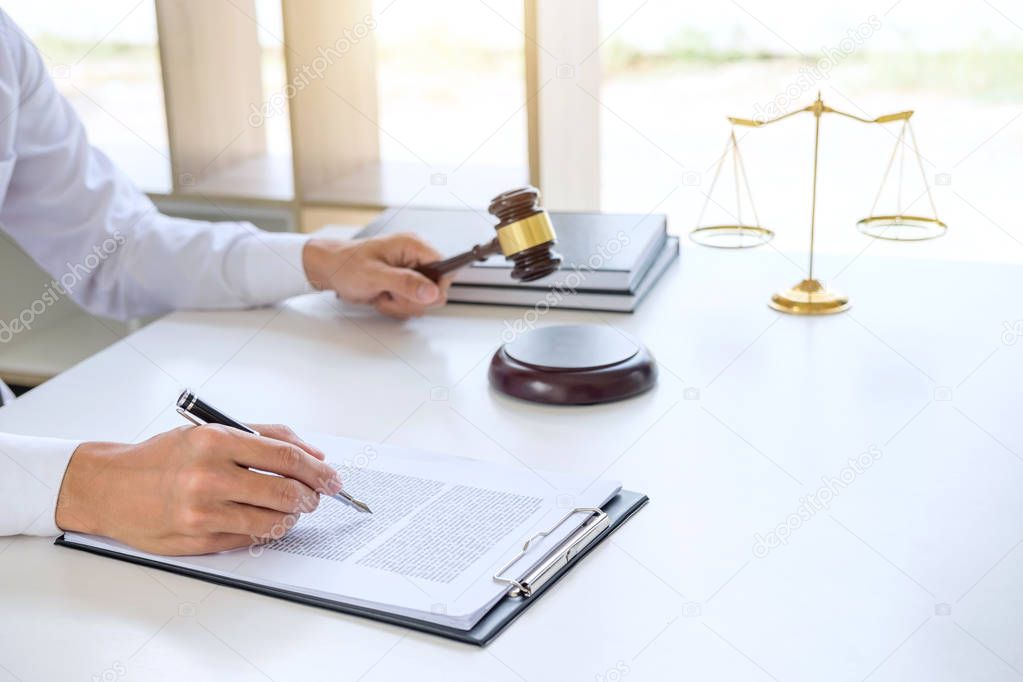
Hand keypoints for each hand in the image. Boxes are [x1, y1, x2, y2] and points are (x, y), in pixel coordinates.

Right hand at [55, 424, 341, 555]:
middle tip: (317, 497)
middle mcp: (208, 476)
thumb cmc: (164, 457)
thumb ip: (265, 437)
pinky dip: (266, 531)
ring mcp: (202, 512)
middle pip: (286, 491)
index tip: (333, 478)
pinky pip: (250, 538)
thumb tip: (315, 456)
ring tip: (292, 510)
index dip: (318, 470)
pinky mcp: (197, 539)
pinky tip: (264, 521)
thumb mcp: (211, 431)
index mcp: (215, 441)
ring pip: (272, 520)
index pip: (286, 457)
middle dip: (311, 496)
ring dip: (292, 517)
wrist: (110, 487)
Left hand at [302, 234, 451, 318]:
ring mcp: (410, 272)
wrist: (329, 270)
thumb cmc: (345, 264)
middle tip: (390, 293)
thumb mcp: (375, 275)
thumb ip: (406, 283)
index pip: (445, 268)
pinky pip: (412, 303)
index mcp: (413, 245)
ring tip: (382, 293)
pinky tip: (381, 297)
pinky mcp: (403, 284)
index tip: (418, 295)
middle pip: (436, 289)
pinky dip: (396, 306)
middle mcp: (415, 258)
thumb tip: (432, 292)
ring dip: (401, 304)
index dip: (436, 286)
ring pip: (424, 300)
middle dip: (412, 299)